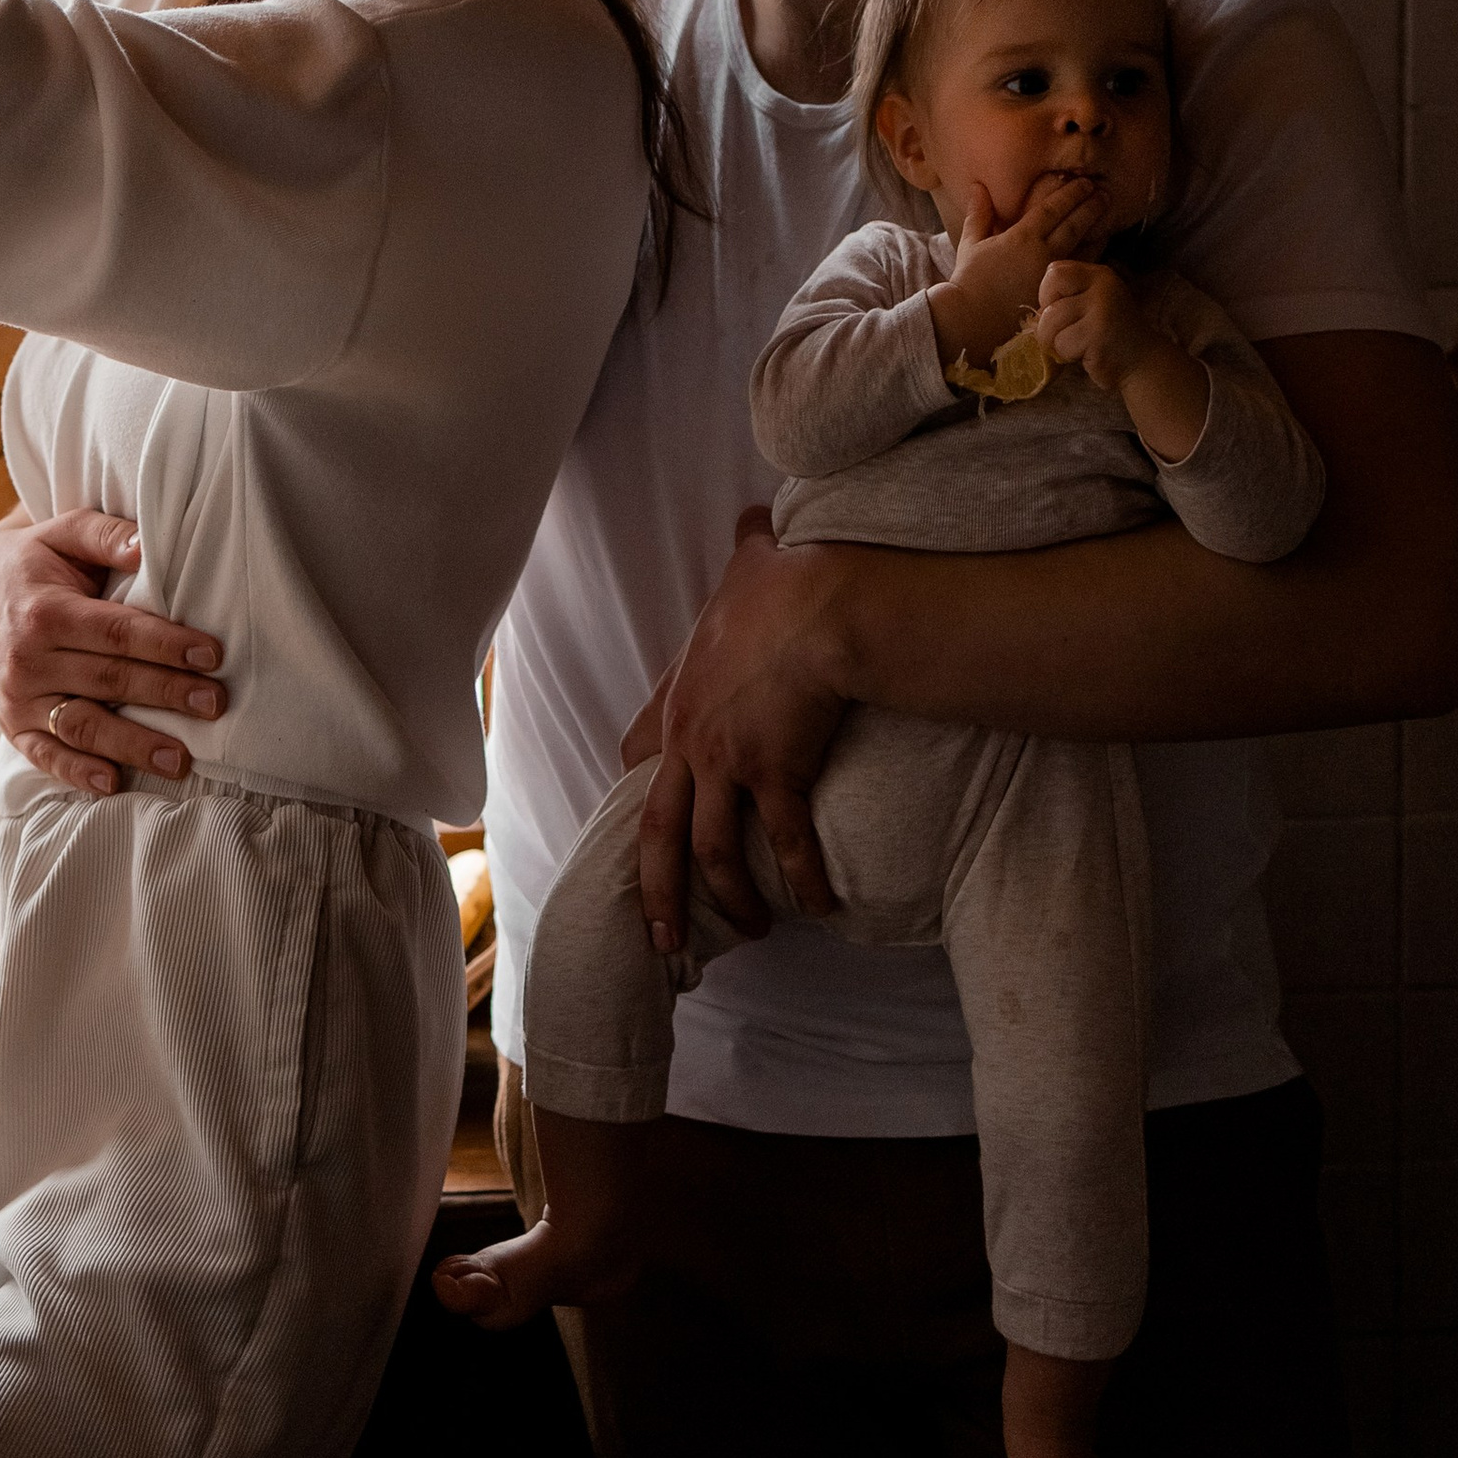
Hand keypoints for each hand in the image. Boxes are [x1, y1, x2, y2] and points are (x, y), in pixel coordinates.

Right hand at [0, 508, 226, 798]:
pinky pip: (45, 756)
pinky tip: (114, 784)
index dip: (164, 644)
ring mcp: (18, 699)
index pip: (115, 632)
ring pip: (82, 727)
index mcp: (45, 611)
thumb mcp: (63, 531)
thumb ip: (104, 535)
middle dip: (166, 694)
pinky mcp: (14, 727)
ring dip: (132, 746)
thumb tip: (144, 546)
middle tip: (215, 704)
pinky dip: (77, 774)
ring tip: (180, 760)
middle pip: (108, 680)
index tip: (210, 654)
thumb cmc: (36, 562)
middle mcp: (27, 660)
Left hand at [623, 511, 849, 946]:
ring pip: (713, 851)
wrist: (819, 607)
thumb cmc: (787, 579)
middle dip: (657, 890)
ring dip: (731, 898)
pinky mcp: (776, 775)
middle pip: (657, 831)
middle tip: (662, 938)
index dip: (638, 795)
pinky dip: (802, 882)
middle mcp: (691, 739)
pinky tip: (819, 906)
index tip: (646, 824)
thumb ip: (747, 549)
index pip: (639, 757)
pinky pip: (785, 846)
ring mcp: (728, 761)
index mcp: (679, 698)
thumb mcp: (751, 561)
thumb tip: (758, 519)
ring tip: (751, 929)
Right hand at [932, 169, 1109, 368]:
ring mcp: (1053, 276)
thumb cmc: (968, 281)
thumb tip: (978, 187)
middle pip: (1074, 225)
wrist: (973, 320)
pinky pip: (1080, 272)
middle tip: (1104, 193)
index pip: (1052, 209)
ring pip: (1083, 249)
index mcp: (1022, 237)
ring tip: (1107, 218)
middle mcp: (1043, 253)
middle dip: (1090, 207)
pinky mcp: (1058, 295)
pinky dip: (1092, 258)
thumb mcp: (969, 243)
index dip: (1070, 194)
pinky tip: (1099, 251)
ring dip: (1097, 231)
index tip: (1084, 183)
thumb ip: (978, 214)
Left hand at [1035, 259, 1211, 461]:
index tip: (1061, 311)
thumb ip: (1066, 296)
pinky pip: (1062, 343)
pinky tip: (1087, 355)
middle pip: (1049, 290)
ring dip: (1057, 340)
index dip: (1048, 294)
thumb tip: (1031, 308)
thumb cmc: (1105, 335)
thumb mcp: (1089, 305)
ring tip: (1077, 345)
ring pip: (1051, 320)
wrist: (1141, 362)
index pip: (1054, 271)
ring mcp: (1102, 308)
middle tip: (1065, 331)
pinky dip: (1067, 354)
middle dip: (1048, 316)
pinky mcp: (1099, 333)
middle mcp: (1102, 285)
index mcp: (1098, 275)